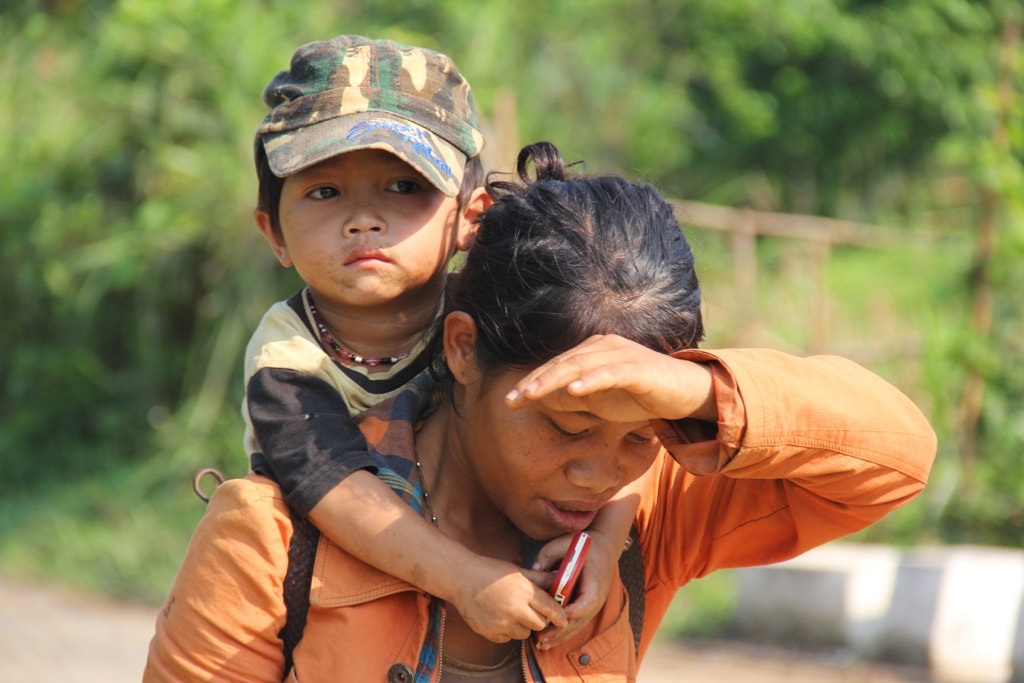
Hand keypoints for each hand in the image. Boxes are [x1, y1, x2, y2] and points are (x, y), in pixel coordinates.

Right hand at [449, 555, 566, 642]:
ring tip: (512, 611)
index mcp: (524, 591)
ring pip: (524, 633)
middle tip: (533, 610)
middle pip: (540, 624)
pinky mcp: (490, 633)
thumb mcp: (519, 571)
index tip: (563, 619)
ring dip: (523, 625)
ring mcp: (501, 623)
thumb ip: (541, 579)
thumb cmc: (491, 571)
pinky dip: (507, 631)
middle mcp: (514, 609)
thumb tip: (561, 579)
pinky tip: (499, 616)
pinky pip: (508, 638)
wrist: (461, 579)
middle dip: (539, 619)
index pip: (551, 609)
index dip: (560, 615)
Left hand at [505, 334, 716, 422]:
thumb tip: (542, 402)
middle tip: (511, 400)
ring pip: (579, 365)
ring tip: (532, 394)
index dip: (530, 383)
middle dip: (534, 382)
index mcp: (592, 351)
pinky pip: (610, 373)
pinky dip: (590, 381)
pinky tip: (573, 391)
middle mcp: (603, 346)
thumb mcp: (600, 400)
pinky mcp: (639, 368)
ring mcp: (621, 355)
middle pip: (561, 363)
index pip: (554, 367)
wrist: (687, 394)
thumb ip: (574, 398)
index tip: (509, 402)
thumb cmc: (641, 396)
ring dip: (553, 380)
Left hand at [530, 529, 618, 649]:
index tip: (554, 619)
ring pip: (578, 625)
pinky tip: (550, 638)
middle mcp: (597, 597)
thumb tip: (534, 570)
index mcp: (595, 583)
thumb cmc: (585, 544)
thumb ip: (549, 554)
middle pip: (580, 620)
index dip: (571, 612)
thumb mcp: (566, 543)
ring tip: (542, 644)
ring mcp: (595, 603)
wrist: (606, 546)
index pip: (586, 603)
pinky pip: (577, 622)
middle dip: (561, 631)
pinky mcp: (588, 605)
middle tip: (541, 639)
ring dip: (561, 636)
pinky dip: (564, 631)